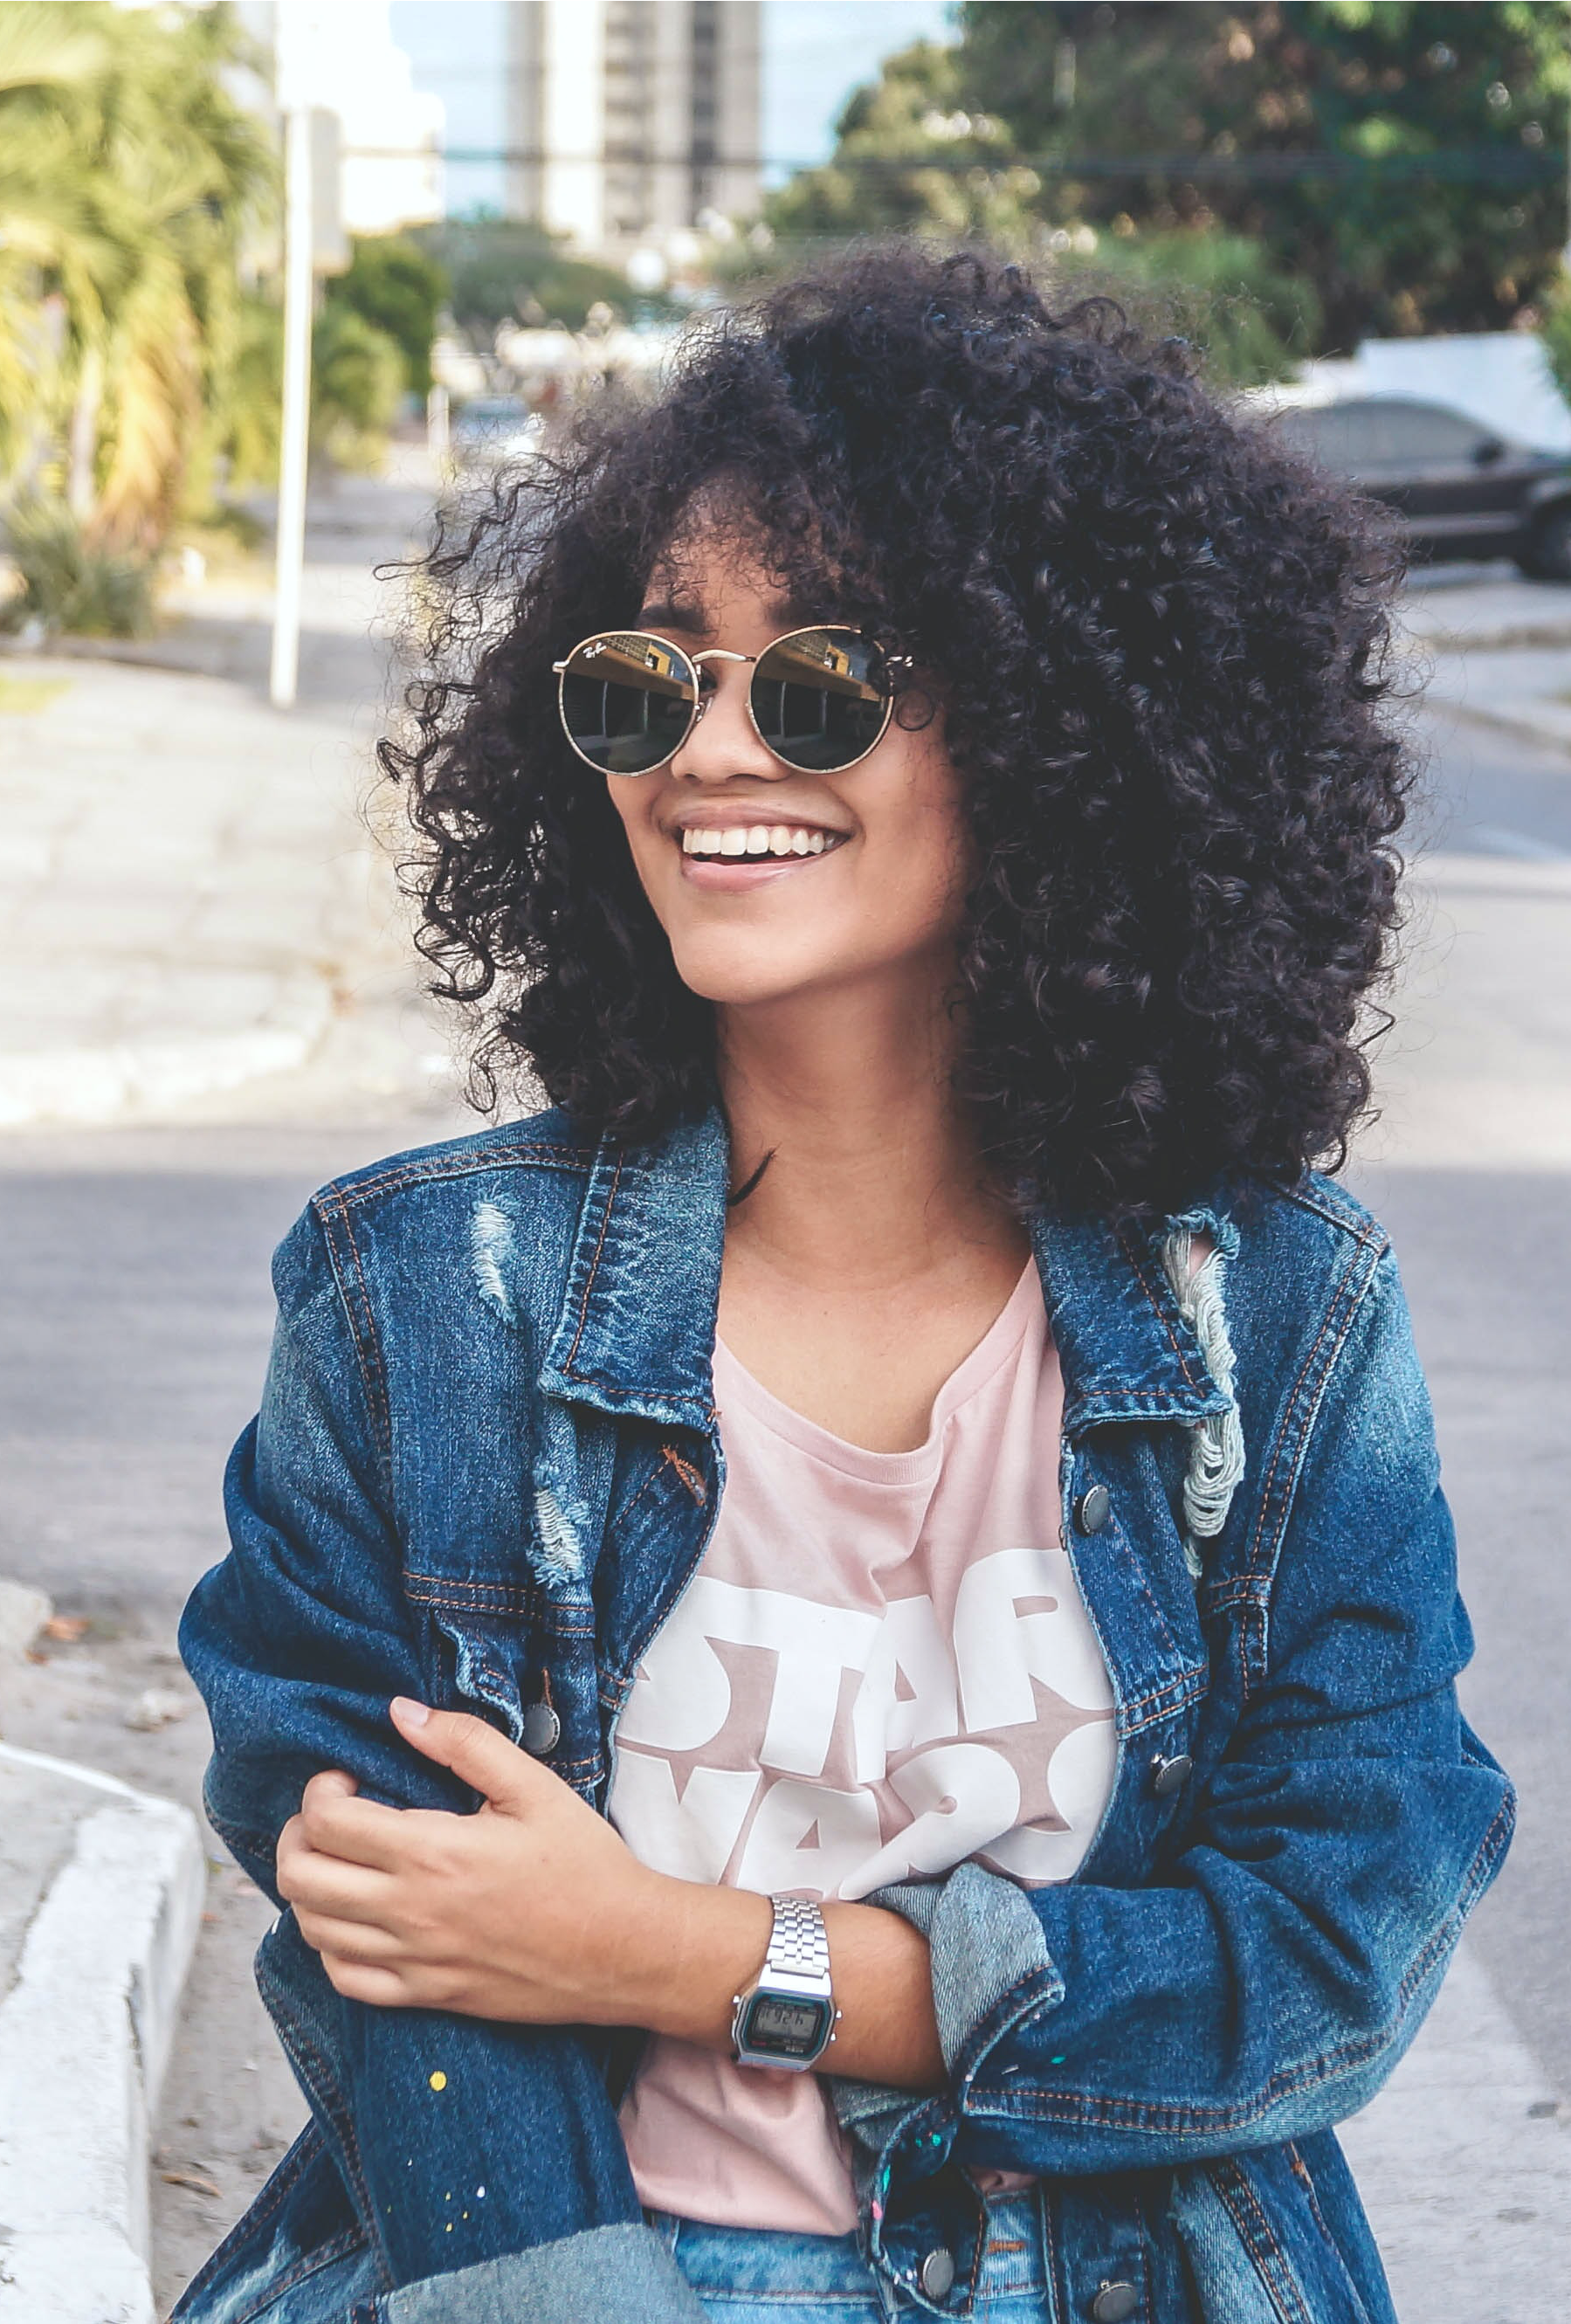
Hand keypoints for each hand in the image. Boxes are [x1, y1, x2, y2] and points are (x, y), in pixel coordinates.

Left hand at [276, 1698, 689, 2024]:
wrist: (623, 1950)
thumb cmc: (584, 1864)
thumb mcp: (534, 1786)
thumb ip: (464, 1743)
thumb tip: (401, 1712)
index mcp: (432, 1852)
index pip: (325, 1822)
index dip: (319, 1792)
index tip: (346, 1779)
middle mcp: (409, 1911)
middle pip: (301, 1877)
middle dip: (298, 1836)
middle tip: (329, 1817)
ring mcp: (414, 1960)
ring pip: (312, 1930)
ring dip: (310, 1888)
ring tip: (341, 1862)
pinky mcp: (427, 1994)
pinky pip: (346, 1979)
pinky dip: (330, 1947)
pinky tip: (354, 1920)